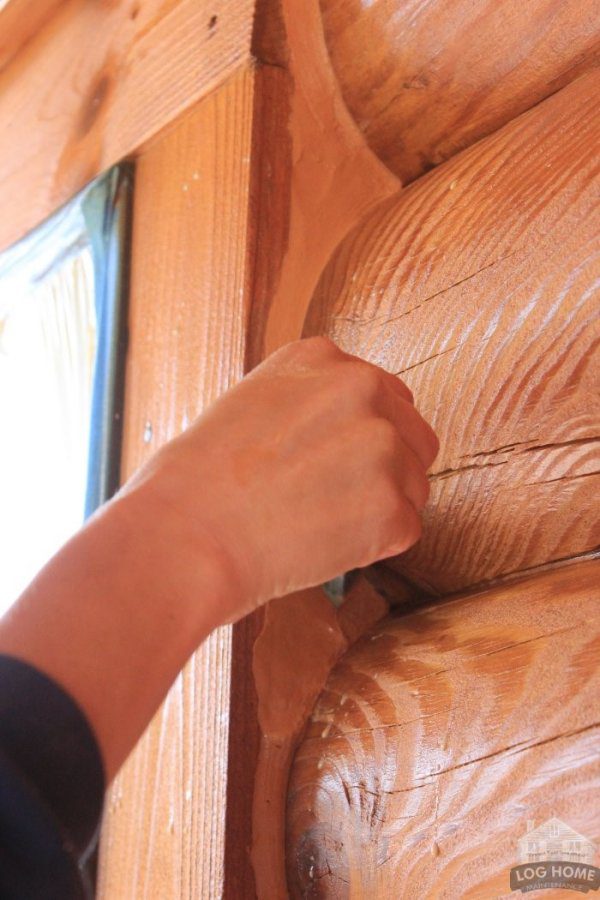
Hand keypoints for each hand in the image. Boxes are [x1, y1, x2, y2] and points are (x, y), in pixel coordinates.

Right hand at [123, 337, 438, 621]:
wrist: (184, 536)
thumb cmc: (195, 482)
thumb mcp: (250, 404)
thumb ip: (307, 406)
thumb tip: (343, 436)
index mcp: (321, 357)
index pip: (382, 394)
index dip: (361, 437)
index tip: (334, 464)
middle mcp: (361, 387)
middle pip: (413, 434)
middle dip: (385, 469)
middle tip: (334, 500)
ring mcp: (382, 446)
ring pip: (414, 484)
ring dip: (379, 508)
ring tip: (316, 524)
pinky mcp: (392, 507)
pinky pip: (404, 529)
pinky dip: (372, 546)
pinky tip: (322, 545)